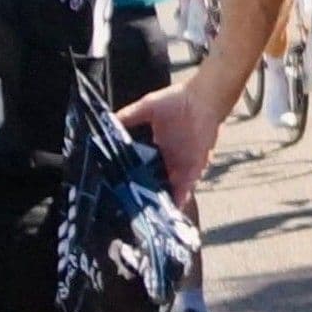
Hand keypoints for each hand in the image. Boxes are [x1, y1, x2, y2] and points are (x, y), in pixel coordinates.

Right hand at [117, 85, 219, 203]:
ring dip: (165, 198)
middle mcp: (172, 158)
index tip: (124, 189)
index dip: (138, 178)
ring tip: (153, 214)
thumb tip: (107, 122)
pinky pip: (189, 183)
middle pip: (159, 181)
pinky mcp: (198, 164)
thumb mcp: (146, 108)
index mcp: (160, 147)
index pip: (147, 167)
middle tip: (137, 209)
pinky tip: (173, 204)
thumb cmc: (178, 99)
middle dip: (150, 194)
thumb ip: (128, 117)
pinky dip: (182, 193)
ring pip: (173, 186)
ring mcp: (185, 162)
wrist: (204, 97)